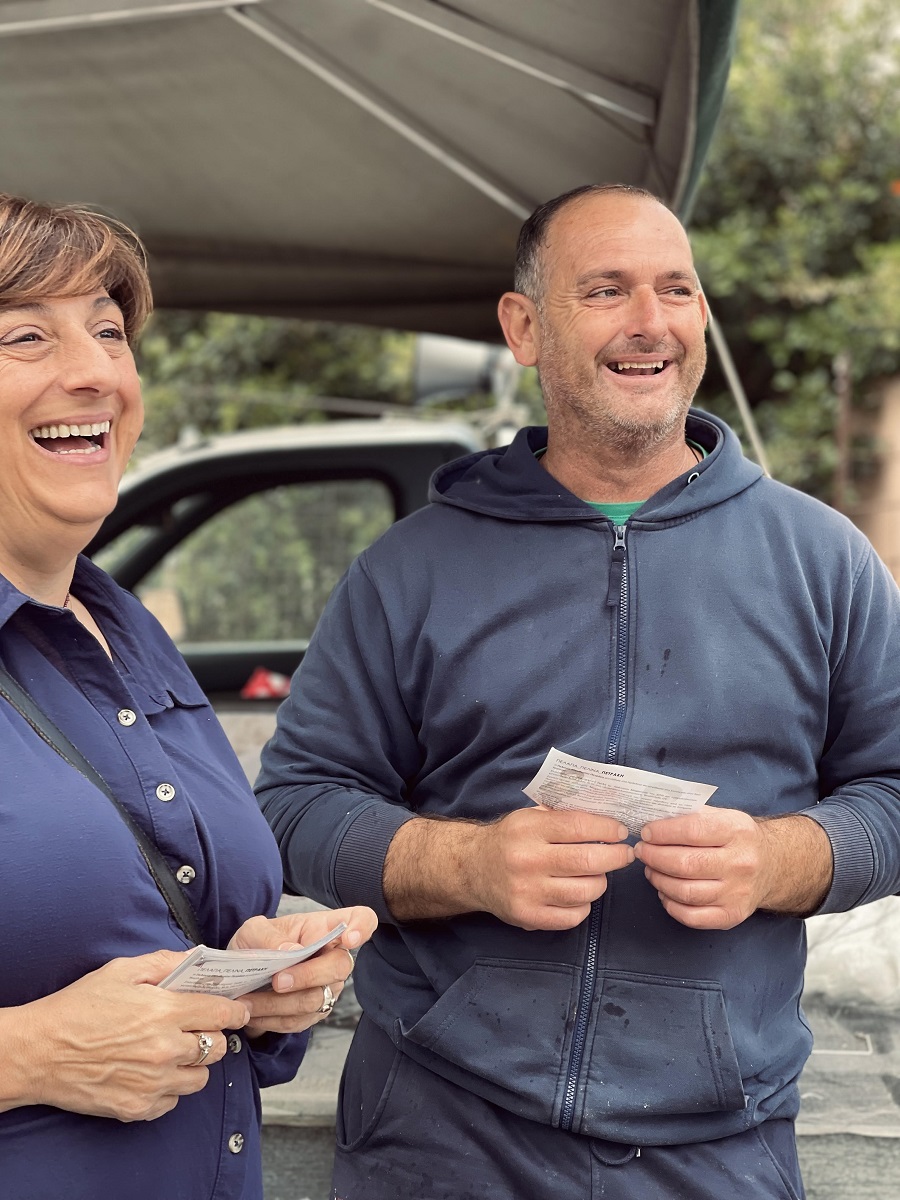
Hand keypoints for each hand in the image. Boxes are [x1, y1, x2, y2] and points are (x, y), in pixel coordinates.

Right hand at [6, 950, 250, 1121]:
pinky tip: (151, 1072)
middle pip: (217, 1047)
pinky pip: (173, 1100)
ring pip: (200, 1078)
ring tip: (172, 1051)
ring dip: (194, 1064)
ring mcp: (153, 1083)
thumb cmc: (78, 1007)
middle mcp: (165, 1051)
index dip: (235, 1010)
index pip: (222, 1013)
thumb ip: (165, 963)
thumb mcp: (121, 971)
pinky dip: (170, 1088)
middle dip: (213, 1035)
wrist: (39, 1052)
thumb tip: (197, 959)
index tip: (238, 1009)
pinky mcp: (138, 1108)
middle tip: (197, 1028)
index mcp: (165, 1012)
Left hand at [227, 907, 376, 1036]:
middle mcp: (334, 956)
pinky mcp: (315, 1012)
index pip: (362, 920)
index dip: (362, 928)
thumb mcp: (253, 931)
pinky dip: (271, 1019)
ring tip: (247, 1002)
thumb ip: (270, 937)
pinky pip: (298, 1020)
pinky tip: (252, 1012)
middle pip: (340, 966)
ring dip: (278, 1004)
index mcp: (325, 927)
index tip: (349, 939)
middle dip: (307, 976)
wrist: (244, 974)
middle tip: (276, 980)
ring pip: (316, 999)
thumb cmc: (257, 943)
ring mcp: (328, 986)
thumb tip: (291, 950)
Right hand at [469, 807, 632, 930]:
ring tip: (598, 874)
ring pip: (585, 891)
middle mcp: (527, 860)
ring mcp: (527, 891)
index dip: (607, 828)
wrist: (472, 869)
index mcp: (528, 828)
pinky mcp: (528, 917)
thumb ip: (562, 814)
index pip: (579, 826)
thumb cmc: (510, 839)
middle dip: (616, 856)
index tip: (620, 831)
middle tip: (624, 854)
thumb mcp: (529, 816)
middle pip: (588, 860)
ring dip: (600, 882)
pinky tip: (579, 895)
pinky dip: (583, 906)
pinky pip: (573, 917)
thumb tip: (607, 815)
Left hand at [635, 809, 834, 928]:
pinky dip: (671, 905)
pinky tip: (665, 892)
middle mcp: (740, 863)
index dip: (662, 832)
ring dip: (659, 880)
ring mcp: (737, 893)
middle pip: (685, 864)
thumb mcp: (721, 815)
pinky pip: (692, 917)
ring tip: (651, 870)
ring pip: (686, 892)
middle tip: (642, 852)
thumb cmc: (736, 838)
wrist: (772, 864)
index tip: (646, 833)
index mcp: (736, 831)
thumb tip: (651, 818)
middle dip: (654, 857)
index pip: (692, 831)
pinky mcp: (732, 915)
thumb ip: (690, 814)